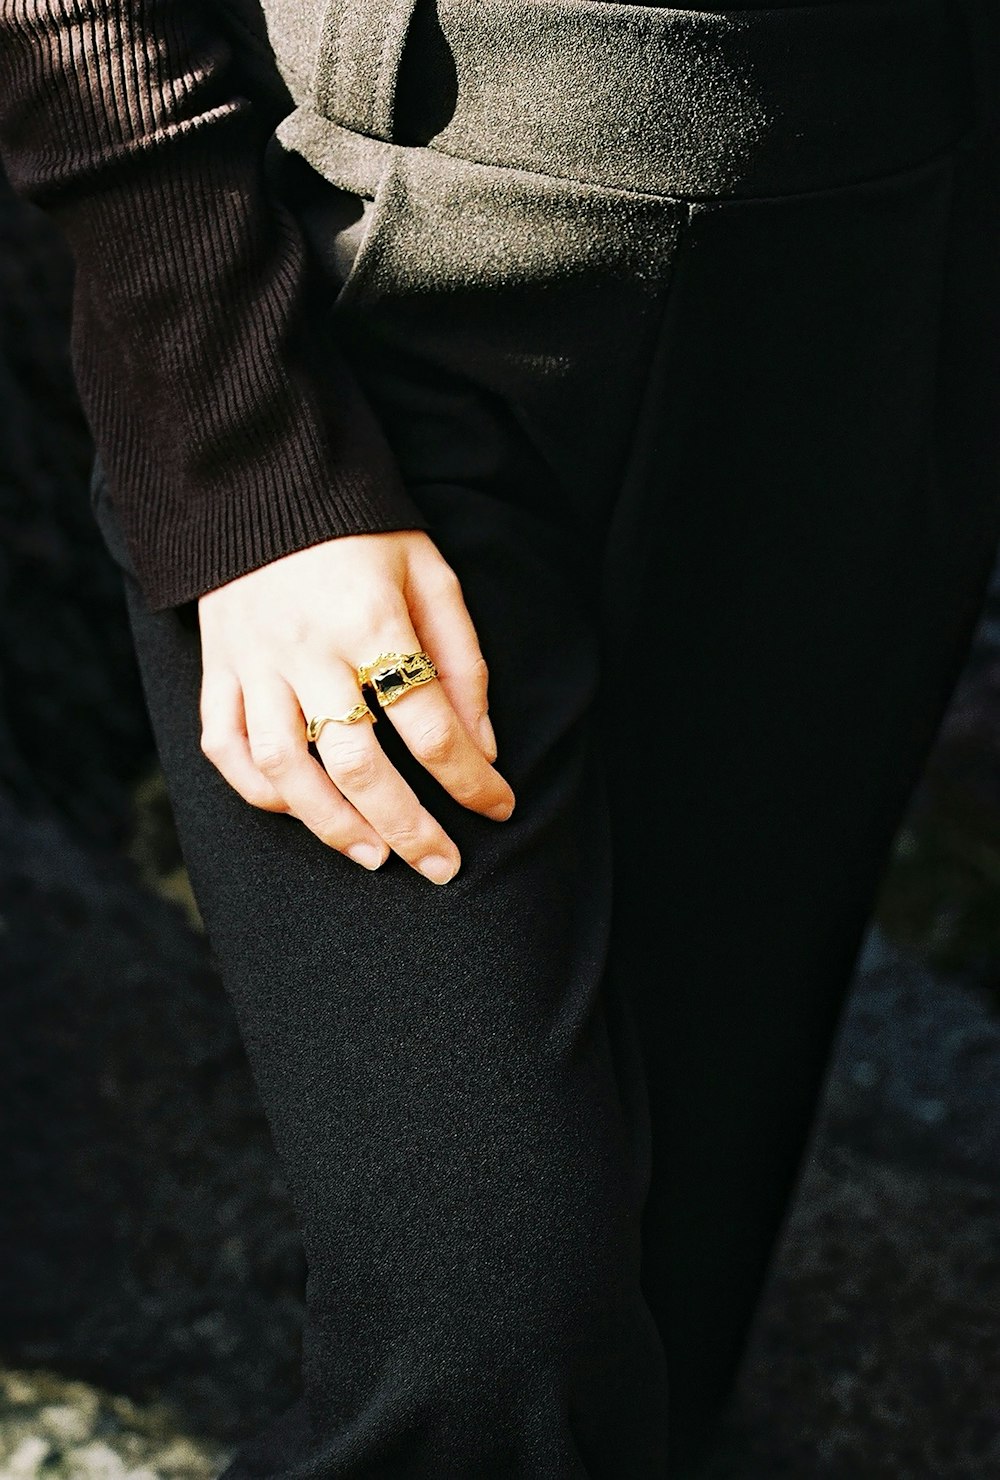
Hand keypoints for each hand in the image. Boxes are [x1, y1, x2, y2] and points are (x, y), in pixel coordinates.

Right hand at [196, 529, 514, 882]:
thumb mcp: (429, 571)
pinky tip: (299, 810)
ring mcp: (254, 661)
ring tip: (376, 855)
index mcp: (372, 619)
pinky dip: (259, 789)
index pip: (430, 722)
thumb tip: (482, 744)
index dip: (470, 778)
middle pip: (358, 762)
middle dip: (409, 825)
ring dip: (332, 824)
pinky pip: (225, 745)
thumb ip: (461, 655)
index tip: (499, 807)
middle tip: (443, 866)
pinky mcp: (218, 666)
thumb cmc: (360, 528)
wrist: (261, 478)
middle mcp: (308, 648)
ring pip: (286, 768)